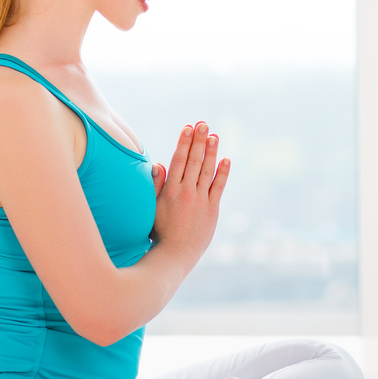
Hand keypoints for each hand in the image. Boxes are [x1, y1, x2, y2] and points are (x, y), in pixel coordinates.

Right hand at [150, 121, 230, 260]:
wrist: (176, 254)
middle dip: (199, 141)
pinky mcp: (212, 209)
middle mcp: (186, 192)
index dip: (184, 142)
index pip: (179, 160)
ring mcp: (201, 200)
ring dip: (211, 152)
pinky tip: (226, 159)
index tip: (188, 127)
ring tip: (214, 136)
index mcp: (170, 190)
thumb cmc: (160, 231)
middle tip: (203, 124)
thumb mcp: (152, 207)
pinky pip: (218, 187)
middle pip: (194, 161)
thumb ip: (156, 185)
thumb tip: (158, 164)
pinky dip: (222, 173)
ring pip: (207, 171)